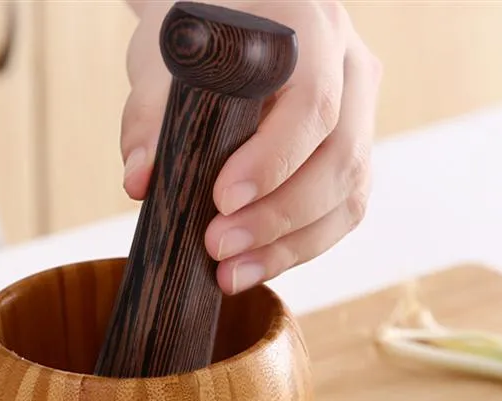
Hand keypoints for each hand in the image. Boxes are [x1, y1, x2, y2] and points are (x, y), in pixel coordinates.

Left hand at [122, 0, 381, 292]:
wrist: (233, 24)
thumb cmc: (200, 35)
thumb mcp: (165, 54)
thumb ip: (150, 113)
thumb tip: (141, 183)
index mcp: (310, 30)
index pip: (312, 105)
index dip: (273, 161)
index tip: (223, 200)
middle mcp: (349, 70)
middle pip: (339, 159)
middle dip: (277, 217)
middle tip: (218, 248)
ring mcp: (360, 115)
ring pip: (347, 195)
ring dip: (289, 246)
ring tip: (231, 274)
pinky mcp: (352, 155)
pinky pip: (341, 212)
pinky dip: (298, 248)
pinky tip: (254, 267)